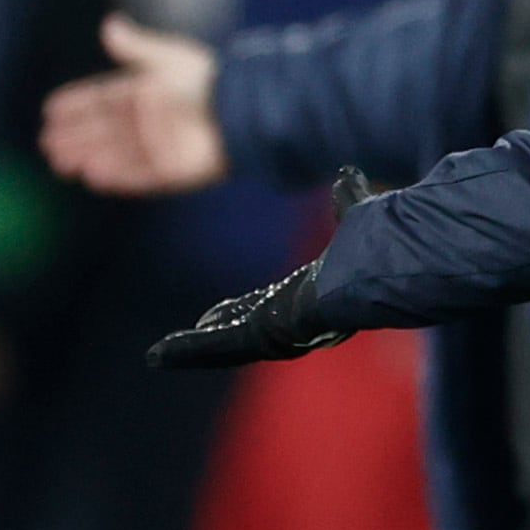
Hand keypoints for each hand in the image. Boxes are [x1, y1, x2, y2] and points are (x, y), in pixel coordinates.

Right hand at [42, 14, 226, 193]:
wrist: (244, 108)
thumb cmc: (208, 80)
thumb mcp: (168, 59)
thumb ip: (136, 47)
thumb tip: (109, 25)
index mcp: (148, 93)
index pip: (104, 100)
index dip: (78, 105)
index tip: (51, 109)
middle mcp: (150, 122)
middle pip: (105, 131)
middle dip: (75, 136)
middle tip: (47, 142)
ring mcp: (161, 148)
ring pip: (115, 154)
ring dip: (88, 157)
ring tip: (61, 161)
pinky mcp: (174, 172)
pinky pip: (139, 175)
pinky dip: (115, 176)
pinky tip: (91, 174)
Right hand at [146, 169, 367, 369]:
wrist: (372, 264)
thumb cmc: (371, 244)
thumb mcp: (353, 213)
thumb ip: (347, 199)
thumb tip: (347, 173)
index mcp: (311, 291)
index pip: (270, 304)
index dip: (246, 308)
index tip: (221, 312)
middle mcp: (294, 316)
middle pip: (245, 328)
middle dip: (219, 332)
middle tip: (197, 330)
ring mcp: (277, 331)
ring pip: (226, 345)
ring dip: (194, 351)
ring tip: (159, 355)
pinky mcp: (262, 337)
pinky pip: (217, 348)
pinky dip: (188, 353)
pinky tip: (157, 356)